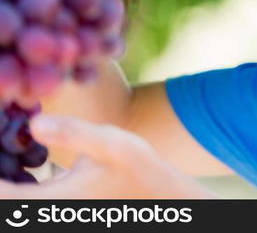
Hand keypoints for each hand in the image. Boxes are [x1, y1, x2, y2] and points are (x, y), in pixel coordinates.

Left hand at [0, 114, 217, 198]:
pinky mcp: (57, 203)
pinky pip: (24, 192)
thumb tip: (34, 123)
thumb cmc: (139, 170)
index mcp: (48, 202)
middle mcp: (43, 211)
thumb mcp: (112, 144)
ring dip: (7, 170)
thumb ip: (74, 134)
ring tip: (8, 138)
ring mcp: (50, 210)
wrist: (161, 195)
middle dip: (0, 164)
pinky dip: (17, 174)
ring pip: (13, 193)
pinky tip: (24, 150)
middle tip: (0, 131)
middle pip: (3, 194)